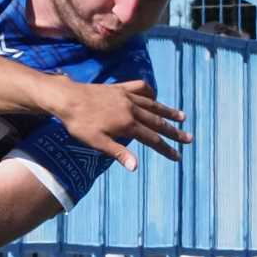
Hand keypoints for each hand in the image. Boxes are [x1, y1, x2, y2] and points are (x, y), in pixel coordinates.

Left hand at [51, 78, 191, 169]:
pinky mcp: (119, 88)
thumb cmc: (79, 124)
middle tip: (189, 138)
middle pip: (158, 122)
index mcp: (127, 125)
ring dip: (168, 112)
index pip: (152, 140)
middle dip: (174, 132)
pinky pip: (140, 88)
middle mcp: (131, 109)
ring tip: (182, 117)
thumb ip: (118, 153)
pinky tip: (154, 97)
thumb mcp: (97, 142)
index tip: (178, 156)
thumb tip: (136, 167)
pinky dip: (150, 93)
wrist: (67, 98)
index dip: (166, 149)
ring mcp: (127, 97)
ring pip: (153, 105)